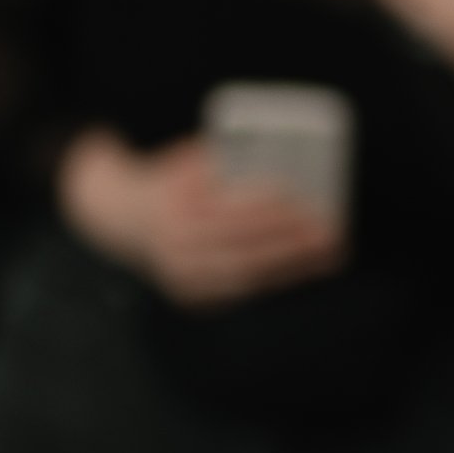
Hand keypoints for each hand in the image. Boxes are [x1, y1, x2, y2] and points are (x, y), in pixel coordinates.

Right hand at [57, 130, 341, 305]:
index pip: (226, 208)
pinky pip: (240, 289)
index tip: (301, 199)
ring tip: (330, 252)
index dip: (264, 207)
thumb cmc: (174, 181)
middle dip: (289, 240)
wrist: (122, 219)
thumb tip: (281, 157)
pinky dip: (277, 277)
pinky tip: (308, 266)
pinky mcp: (190, 295)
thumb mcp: (191, 159)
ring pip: (244, 272)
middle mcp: (174, 242)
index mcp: (172, 202)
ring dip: (292, 264)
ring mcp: (180, 274)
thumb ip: (227, 162)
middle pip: (240, 244)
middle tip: (331, 230)